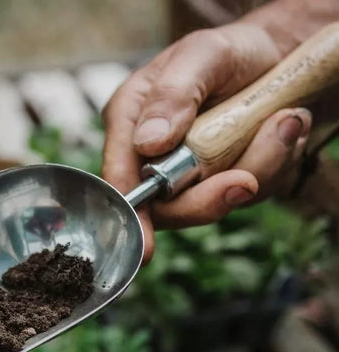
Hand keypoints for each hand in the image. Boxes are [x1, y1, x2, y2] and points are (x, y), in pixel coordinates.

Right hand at [102, 20, 311, 260]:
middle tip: (247, 180)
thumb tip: (149, 143)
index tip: (147, 246)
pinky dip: (275, 163)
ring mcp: (188, 178)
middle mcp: (152, 159)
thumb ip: (173, 95)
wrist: (275, 57)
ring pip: (214, 203)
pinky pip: (248, 194)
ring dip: (258, 165)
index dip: (132, 216)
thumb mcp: (201, 55)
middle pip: (167, 208)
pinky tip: (283, 128)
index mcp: (130, 125)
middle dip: (209, 198)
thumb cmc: (228, 52)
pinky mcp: (223, 185)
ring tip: (284, 120)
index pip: (120, 179)